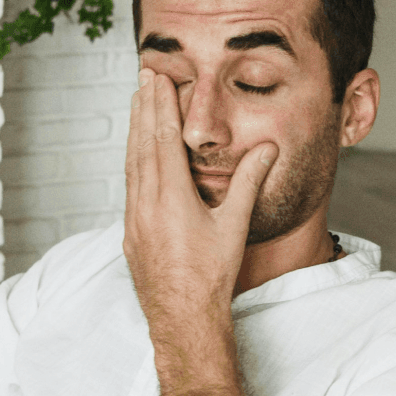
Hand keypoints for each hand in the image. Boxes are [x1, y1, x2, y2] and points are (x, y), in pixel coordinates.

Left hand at [122, 68, 277, 328]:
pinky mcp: (130, 233)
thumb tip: (267, 147)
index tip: (157, 79)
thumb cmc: (211, 276)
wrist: (181, 317)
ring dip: (135, 132)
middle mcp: (145, 205)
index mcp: (171, 199)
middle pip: (141, 145)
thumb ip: (248, 182)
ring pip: (131, 165)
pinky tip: (136, 154)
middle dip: (143, 109)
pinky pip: (129, 186)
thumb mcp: (234, 225)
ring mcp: (133, 219)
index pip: (162, 140)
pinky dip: (133, 161)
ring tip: (137, 105)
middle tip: (143, 77)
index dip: (160, 106)